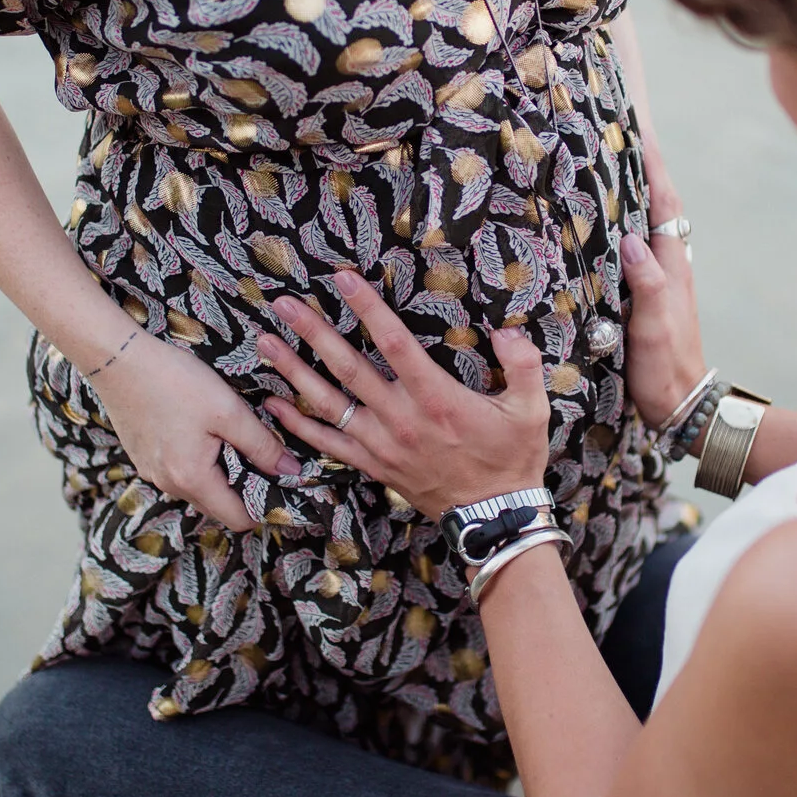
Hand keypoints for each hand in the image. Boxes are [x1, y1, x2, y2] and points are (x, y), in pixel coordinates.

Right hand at [87, 331, 299, 532]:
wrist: (117, 359)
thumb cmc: (175, 381)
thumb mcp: (228, 410)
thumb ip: (262, 444)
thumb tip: (292, 470)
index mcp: (192, 480)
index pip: (239, 519)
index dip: (265, 506)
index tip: (282, 482)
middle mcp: (169, 485)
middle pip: (219, 505)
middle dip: (244, 488)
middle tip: (263, 454)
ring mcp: (152, 473)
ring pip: (199, 488)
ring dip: (221, 473)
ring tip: (233, 438)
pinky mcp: (143, 457)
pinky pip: (180, 472)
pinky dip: (198, 462)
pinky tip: (203, 431)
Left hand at [252, 271, 550, 518]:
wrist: (494, 518)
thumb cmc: (512, 459)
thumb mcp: (532, 410)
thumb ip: (523, 364)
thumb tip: (507, 329)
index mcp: (436, 397)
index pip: (393, 341)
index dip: (366, 307)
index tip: (342, 277)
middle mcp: (400, 418)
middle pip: (347, 367)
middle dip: (313, 332)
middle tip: (283, 304)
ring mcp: (381, 443)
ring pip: (328, 402)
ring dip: (293, 371)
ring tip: (264, 343)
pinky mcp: (373, 464)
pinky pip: (326, 442)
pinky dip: (297, 423)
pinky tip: (274, 402)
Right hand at [621, 160, 707, 427]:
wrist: (679, 402)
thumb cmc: (667, 366)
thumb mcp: (655, 326)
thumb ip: (649, 282)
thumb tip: (631, 240)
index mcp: (672, 266)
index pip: (664, 204)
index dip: (653, 167)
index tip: (638, 131)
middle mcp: (668, 264)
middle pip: (657, 204)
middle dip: (642, 168)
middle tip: (617, 136)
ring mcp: (659, 278)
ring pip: (646, 223)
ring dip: (632, 193)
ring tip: (605, 165)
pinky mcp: (645, 292)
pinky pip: (635, 246)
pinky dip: (622, 224)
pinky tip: (602, 223)